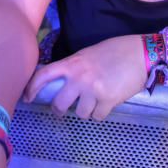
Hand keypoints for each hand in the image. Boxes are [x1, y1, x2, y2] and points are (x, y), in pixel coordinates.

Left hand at [23, 34, 143, 119]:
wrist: (139, 53)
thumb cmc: (115, 50)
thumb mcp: (88, 54)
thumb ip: (74, 68)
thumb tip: (64, 82)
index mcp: (72, 63)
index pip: (44, 75)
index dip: (32, 88)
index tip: (27, 98)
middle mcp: (79, 78)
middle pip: (59, 103)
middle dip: (60, 110)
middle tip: (63, 110)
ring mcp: (93, 90)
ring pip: (80, 113)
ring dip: (86, 111)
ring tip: (94, 101)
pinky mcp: (108, 101)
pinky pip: (97, 117)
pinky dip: (100, 113)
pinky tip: (106, 104)